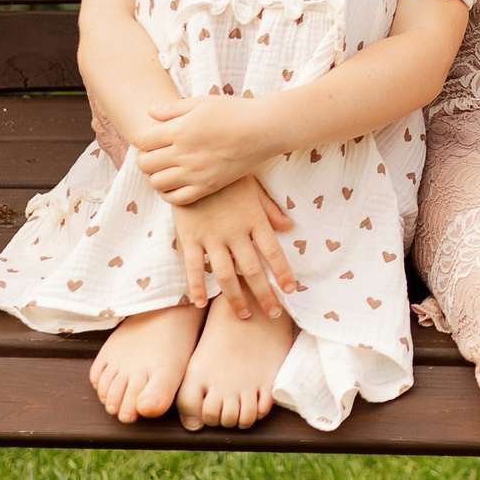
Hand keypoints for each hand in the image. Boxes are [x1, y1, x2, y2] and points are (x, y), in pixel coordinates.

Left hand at [139, 93, 272, 205]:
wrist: (263, 130)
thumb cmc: (234, 111)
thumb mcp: (202, 102)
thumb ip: (172, 108)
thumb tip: (149, 113)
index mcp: (179, 130)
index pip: (142, 140)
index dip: (142, 138)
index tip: (150, 137)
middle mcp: (183, 154)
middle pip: (145, 163)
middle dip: (146, 157)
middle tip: (156, 153)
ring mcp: (195, 173)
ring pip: (157, 182)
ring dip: (156, 175)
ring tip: (166, 168)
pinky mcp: (207, 187)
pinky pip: (176, 198)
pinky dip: (169, 193)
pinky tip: (176, 182)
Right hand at [171, 175, 297, 318]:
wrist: (192, 164)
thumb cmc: (227, 177)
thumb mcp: (254, 188)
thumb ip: (270, 209)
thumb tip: (289, 226)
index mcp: (254, 219)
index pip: (273, 251)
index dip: (283, 272)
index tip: (290, 290)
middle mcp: (235, 232)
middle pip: (252, 269)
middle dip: (264, 294)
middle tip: (273, 313)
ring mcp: (211, 237)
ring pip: (225, 274)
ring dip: (235, 298)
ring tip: (244, 315)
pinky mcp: (189, 237)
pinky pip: (193, 267)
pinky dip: (197, 286)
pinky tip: (202, 303)